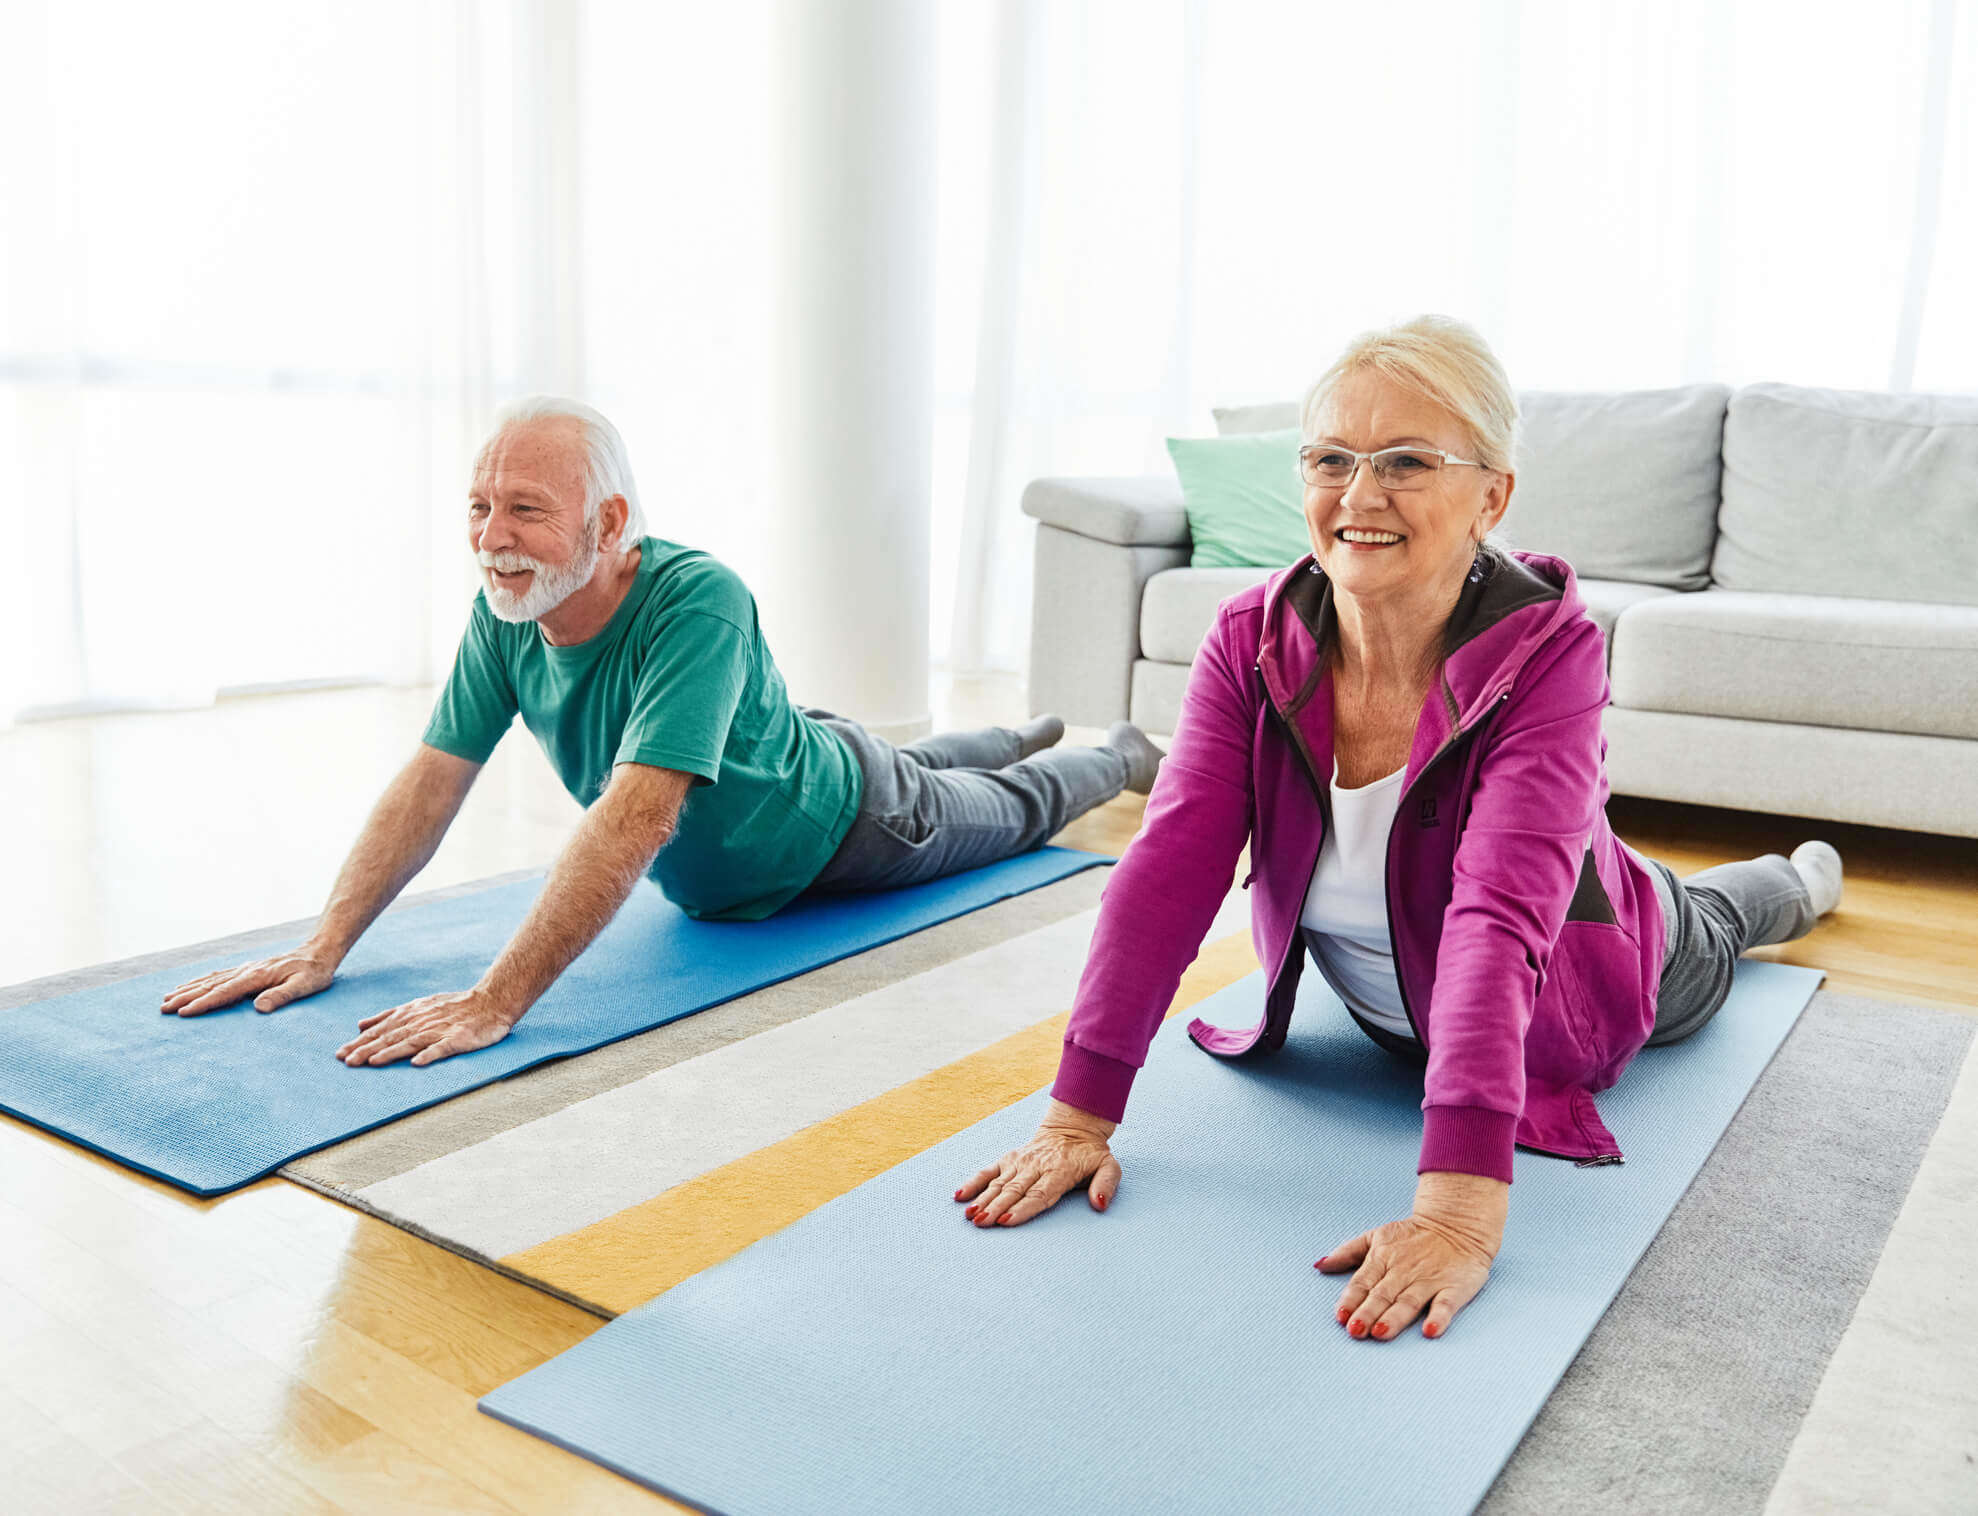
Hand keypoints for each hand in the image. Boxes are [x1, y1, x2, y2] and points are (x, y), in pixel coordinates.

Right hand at [160, 947, 338, 1016]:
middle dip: (186, 997)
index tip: (183, 1013)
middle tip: (163, 1008)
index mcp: (257, 976)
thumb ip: (281, 996)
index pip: (224, 992)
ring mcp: (245, 968)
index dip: (203, 1004)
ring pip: (210, 979)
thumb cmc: (313, 973)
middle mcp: (247, 970)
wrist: (318, 952)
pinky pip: (218, 975)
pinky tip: (191, 985)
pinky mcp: (248, 969)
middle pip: (210, 985)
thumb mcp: (304, 986)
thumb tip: (258, 1008)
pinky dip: (201, 981)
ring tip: (167, 998)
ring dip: (188, 989)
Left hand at [334, 988, 519, 1067]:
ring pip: (410, 1042)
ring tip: (372, 1063)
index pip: (381, 1030)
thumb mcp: (419, 1005)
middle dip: (367, 1049)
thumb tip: (362, 1024)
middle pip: (391, 1037)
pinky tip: (416, 1063)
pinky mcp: (458, 1039)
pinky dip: (429, 1055)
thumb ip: (390, 1016)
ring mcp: (440, 1031)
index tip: (341, 1054)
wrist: (491, 1001)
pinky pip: (442, 1048)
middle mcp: (421, 1021)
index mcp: (411, 1014)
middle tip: (347, 1061)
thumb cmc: (455, 1006)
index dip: (361, 1042)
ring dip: (390, 1053)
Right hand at [954, 1098, 1120, 1226]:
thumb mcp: (1109, 1166)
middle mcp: (1036, 1166)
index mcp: (1060, 1171)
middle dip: (996, 1207)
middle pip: (1014, 1190)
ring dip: (983, 1199)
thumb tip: (1099, 1204)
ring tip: (970, 1216)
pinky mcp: (1009, 1158)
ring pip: (999, 1183)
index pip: (1039, 1194)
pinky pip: (989, 1170)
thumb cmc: (1091, 1154)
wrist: (1073, 1127)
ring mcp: (1020, 1161)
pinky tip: (960, 1196)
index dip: (1023, 1208)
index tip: (1007, 1220)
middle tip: (982, 1223)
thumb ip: (1106, 1184)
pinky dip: (974, 1182)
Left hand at [1316, 1171, 1508, 1340]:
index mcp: (1382, 1259)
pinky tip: (1430, 1330)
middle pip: (1382, 1295)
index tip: (1340, 1316)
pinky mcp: (1454, 1288)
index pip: (1362, 1282)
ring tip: (1381, 1332)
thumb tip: (1320, 1265)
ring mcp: (1428, 1280)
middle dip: (1368, 1312)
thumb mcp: (1376, 1237)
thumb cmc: (1411, 1237)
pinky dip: (1439, 1317)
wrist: (1457, 1224)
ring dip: (1395, 1317)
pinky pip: (1446, 1304)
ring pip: (1409, 1301)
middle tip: (1355, 1330)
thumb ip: (1348, 1252)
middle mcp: (1403, 1272)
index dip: (1351, 1300)